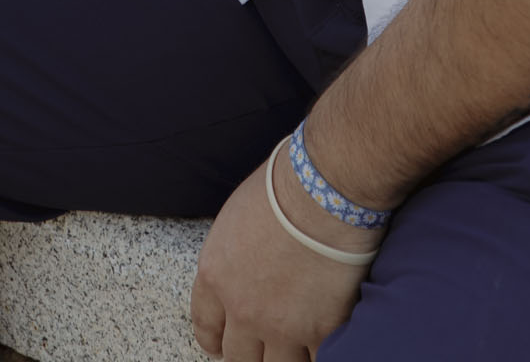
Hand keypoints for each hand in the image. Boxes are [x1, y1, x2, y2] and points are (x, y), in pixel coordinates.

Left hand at [190, 150, 377, 360]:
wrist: (324, 191)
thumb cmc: (284, 186)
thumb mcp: (237, 217)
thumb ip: (234, 256)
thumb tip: (246, 267)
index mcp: (216, 274)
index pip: (205, 325)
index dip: (215, 339)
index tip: (223, 342)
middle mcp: (242, 307)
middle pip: (237, 356)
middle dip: (250, 352)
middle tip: (263, 344)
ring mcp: (280, 325)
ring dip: (285, 356)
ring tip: (296, 343)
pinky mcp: (319, 332)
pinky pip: (315, 360)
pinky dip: (318, 353)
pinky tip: (323, 342)